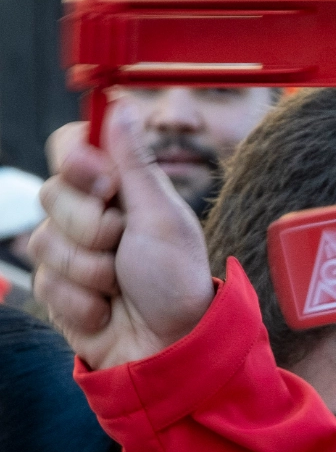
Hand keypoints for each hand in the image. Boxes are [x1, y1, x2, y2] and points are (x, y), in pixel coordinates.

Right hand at [30, 113, 213, 368]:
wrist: (170, 345)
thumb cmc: (176, 279)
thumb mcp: (162, 215)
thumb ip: (135, 163)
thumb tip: (121, 106)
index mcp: (119, 187)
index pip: (69, 146)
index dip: (78, 162)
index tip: (107, 185)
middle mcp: (88, 212)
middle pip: (52, 192)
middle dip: (94, 227)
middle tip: (125, 246)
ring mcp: (69, 250)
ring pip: (43, 240)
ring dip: (91, 269)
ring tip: (122, 283)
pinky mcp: (56, 287)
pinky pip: (45, 281)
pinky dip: (83, 299)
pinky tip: (107, 308)